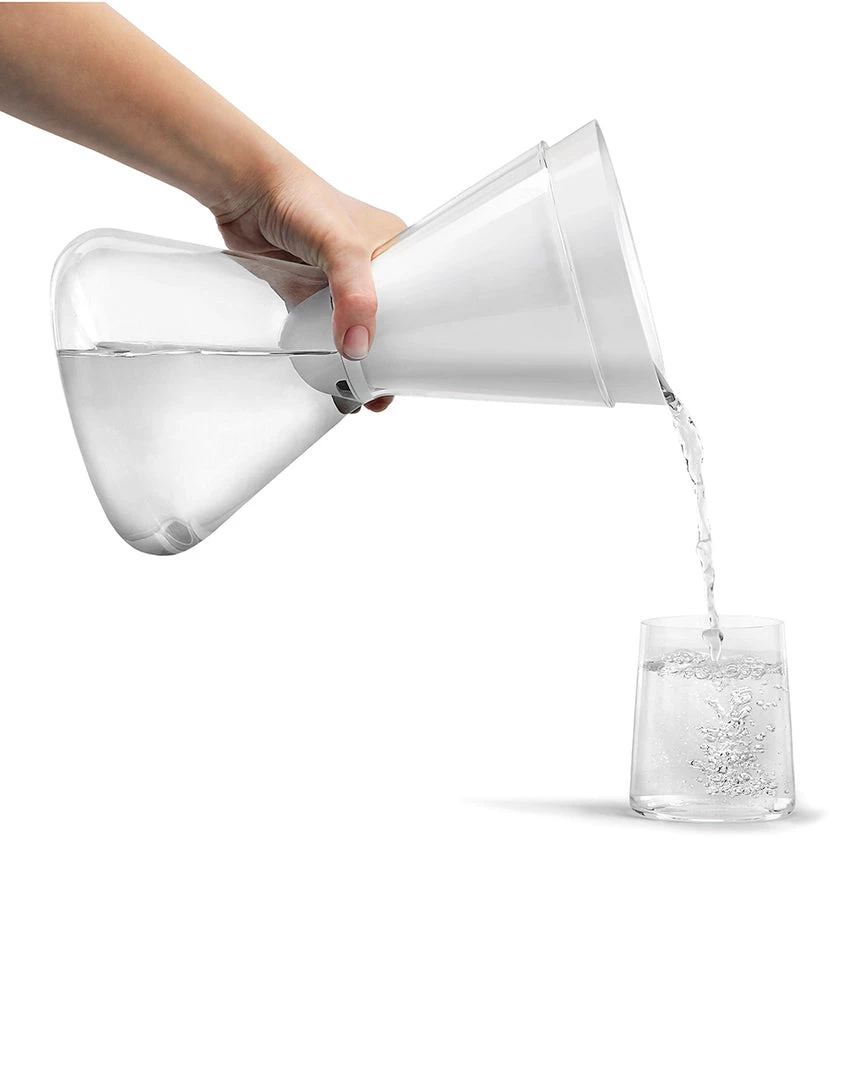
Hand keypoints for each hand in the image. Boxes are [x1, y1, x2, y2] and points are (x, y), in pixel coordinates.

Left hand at [215, 157, 404, 411]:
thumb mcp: (341, 247)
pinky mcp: (307, 292)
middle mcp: (369, 267)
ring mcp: (336, 282)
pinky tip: (328, 375)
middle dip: (384, 359)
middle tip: (381, 393)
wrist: (244, 190)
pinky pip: (321, 330)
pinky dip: (324, 352)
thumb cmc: (299, 199)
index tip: (412, 372)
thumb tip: (357, 346)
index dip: (414, 339)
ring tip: (358, 395)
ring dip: (353, 360)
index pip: (415, 302)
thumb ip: (354, 296)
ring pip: (352, 330)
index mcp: (394, 249)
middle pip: (385, 323)